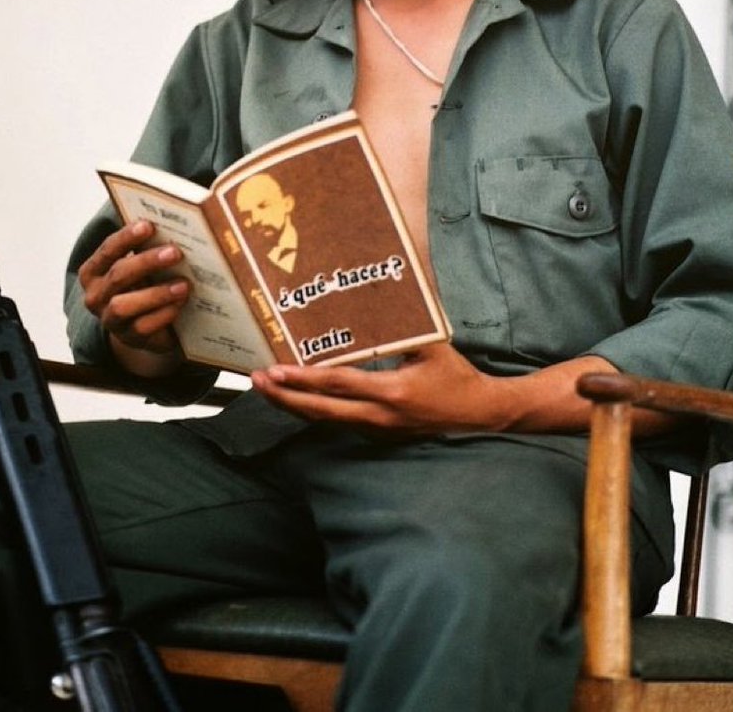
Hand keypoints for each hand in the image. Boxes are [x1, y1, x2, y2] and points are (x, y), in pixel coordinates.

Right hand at [77, 220, 190, 369]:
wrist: (146, 325)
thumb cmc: (142, 285)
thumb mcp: (139, 267)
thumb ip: (145, 249)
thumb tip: (171, 227)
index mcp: (93, 272)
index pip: (107, 250)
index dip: (126, 237)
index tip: (148, 225)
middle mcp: (95, 296)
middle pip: (118, 275)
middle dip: (147, 262)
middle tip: (174, 252)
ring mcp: (110, 320)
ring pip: (124, 305)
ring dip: (156, 293)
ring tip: (183, 284)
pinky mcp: (128, 338)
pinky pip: (142, 327)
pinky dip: (163, 314)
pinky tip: (179, 304)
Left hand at [249, 342, 504, 434]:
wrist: (478, 414)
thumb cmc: (455, 376)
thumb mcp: (431, 344)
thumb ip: (402, 326)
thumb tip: (375, 297)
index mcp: (391, 392)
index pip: (338, 384)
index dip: (304, 378)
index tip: (275, 370)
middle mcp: (379, 417)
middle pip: (320, 410)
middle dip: (284, 396)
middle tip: (255, 381)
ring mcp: (377, 430)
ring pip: (326, 420)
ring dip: (294, 405)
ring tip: (267, 388)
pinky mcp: (378, 435)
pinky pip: (338, 422)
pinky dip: (314, 410)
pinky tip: (297, 398)